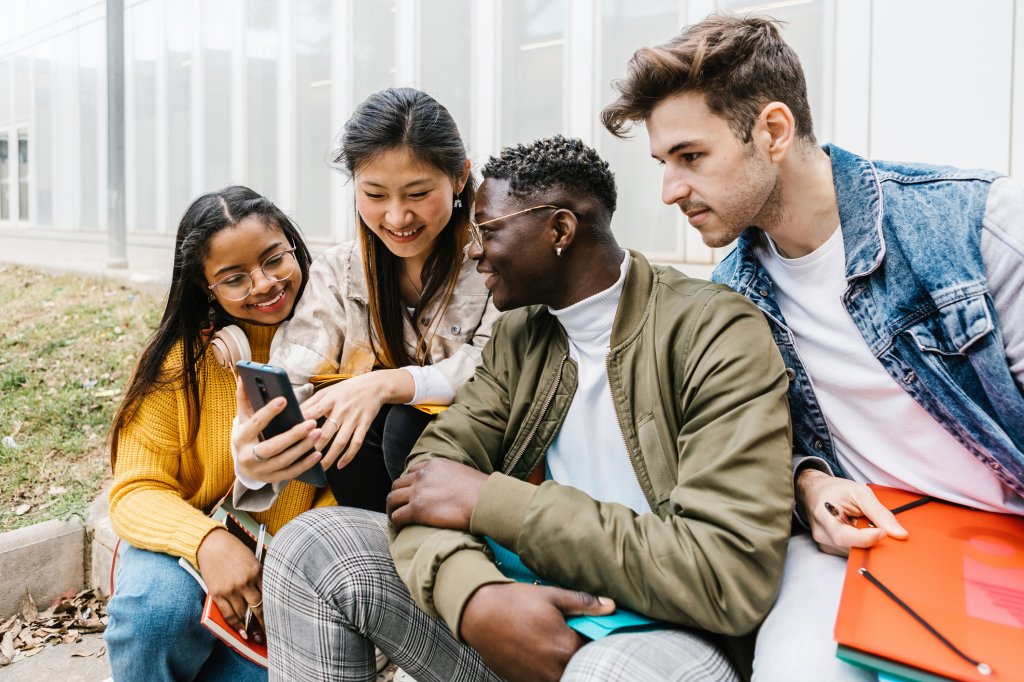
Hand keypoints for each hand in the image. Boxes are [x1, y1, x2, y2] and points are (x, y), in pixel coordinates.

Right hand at [196, 528, 265, 642]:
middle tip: (269, 635)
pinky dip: (235, 625)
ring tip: (256, 637)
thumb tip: (264, 595)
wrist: (211, 544)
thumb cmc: (233, 550)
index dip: (273, 610)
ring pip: (243, 614)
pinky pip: (228, 614)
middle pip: (258, 608)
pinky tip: (241, 633)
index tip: (278, 620)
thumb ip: (259, 577)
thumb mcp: (252, 560)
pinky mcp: (218, 593)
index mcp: (257, 572)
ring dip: (250, 628)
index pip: (269, 596)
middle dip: (264, 624)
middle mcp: (245, 582)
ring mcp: (231, 589)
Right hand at [233, 377, 323, 483]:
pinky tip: (318, 454)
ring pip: (284, 460)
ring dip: (303, 448)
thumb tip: (242, 378)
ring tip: (318, 433)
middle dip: (293, 435)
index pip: (255, 424)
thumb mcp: (244, 419)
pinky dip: (305, 464)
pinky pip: (291, 473)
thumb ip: (244, 399)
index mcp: (241, 438)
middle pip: (272, 447)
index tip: (284, 400)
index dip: (268, 412)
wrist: (244, 465)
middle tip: (311, 422)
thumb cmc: (248, 435)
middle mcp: (248, 457)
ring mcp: (261, 471)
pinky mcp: (272, 479)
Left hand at [300, 370, 412, 469]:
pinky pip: (356, 443)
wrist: (375, 386)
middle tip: (302, 461)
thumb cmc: (347, 389)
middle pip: (326, 432)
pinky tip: (340, 465)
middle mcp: (342, 409)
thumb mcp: (328, 390)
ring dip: (329, 457)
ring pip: (341, 441)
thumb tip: (293, 414)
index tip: (292, 438)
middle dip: (314, 448)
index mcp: (330, 398)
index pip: (313, 413)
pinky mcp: (365, 425)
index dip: (303, 425)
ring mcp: (354, 418)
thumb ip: (311, 402)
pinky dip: (349, 456)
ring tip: (320, 469)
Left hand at [387, 459, 488, 531]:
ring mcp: (418, 492)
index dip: (410, 483)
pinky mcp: (417, 510)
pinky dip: (396, 522)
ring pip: (392, 499)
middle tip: (401, 506)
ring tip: (396, 517)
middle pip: (398, 484)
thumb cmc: (482, 491)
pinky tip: (401, 528)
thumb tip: (454, 488)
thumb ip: (451, 477)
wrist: (486, 501)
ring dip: (393, 508)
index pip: (413, 471)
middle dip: (398, 495)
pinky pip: (397, 516)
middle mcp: (423, 476)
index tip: (412, 493)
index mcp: (435, 465)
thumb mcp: (463, 473)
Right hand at [460, 583, 614, 681]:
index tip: (589, 630)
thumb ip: (583, 603)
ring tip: (550, 644)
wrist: (478, 614)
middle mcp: (554, 669)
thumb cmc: (514, 602)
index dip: (594, 640)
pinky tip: (538, 652)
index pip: (596, 651)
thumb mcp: (551, 595)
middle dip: (580, 654)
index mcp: (566, 647)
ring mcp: (537, 680)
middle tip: (568, 637)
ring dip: (564, 663)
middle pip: (581, 666)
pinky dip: (547, 670)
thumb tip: (610, 606)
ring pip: (563, 675)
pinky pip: (544, 679)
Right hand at [797, 469, 907, 555]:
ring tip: (868, 526)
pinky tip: (862, 532)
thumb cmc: (835, 490)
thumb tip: (900, 533)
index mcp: (824, 516)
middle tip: (884, 530)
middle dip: (872, 541)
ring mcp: (825, 544)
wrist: (814, 492)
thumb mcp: (860, 492)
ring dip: (867, 543)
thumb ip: (879, 512)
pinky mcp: (830, 549)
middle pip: (852, 548)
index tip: (884, 533)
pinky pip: (851, 552)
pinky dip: (861, 544)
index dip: (866, 539)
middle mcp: (822, 534)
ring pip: (854, 552)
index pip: (844, 536)